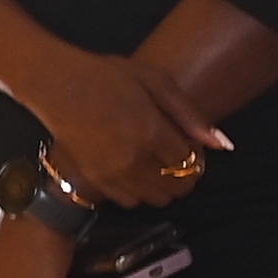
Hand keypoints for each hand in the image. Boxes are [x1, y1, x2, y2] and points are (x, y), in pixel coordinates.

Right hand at [28, 48, 228, 211]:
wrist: (55, 85)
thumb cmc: (106, 76)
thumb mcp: (155, 81)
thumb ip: (190, 114)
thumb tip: (222, 145)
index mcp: (152, 132)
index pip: (192, 163)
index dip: (197, 156)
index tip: (189, 144)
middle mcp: (134, 159)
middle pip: (178, 186)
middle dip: (185, 174)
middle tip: (175, 155)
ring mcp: (113, 173)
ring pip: (157, 198)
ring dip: (163, 185)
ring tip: (154, 162)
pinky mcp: (96, 181)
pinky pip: (130, 201)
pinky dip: (139, 191)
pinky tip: (133, 170)